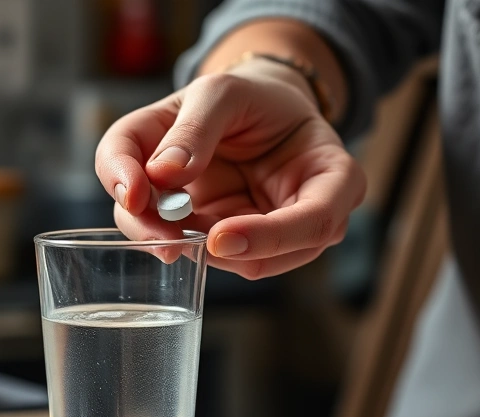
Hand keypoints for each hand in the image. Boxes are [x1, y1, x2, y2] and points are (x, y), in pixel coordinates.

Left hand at [95, 58, 365, 278]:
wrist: (248, 109)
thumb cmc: (248, 98)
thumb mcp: (221, 90)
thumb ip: (193, 127)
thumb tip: (162, 173)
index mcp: (333, 176)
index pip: (316, 221)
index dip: (270, 237)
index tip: (217, 238)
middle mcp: (309, 219)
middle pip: (265, 259)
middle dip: (207, 248)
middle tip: (156, 229)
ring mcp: (270, 239)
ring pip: (229, 263)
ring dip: (180, 241)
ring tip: (145, 204)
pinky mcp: (234, 244)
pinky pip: (201, 254)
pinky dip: (168, 236)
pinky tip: (149, 209)